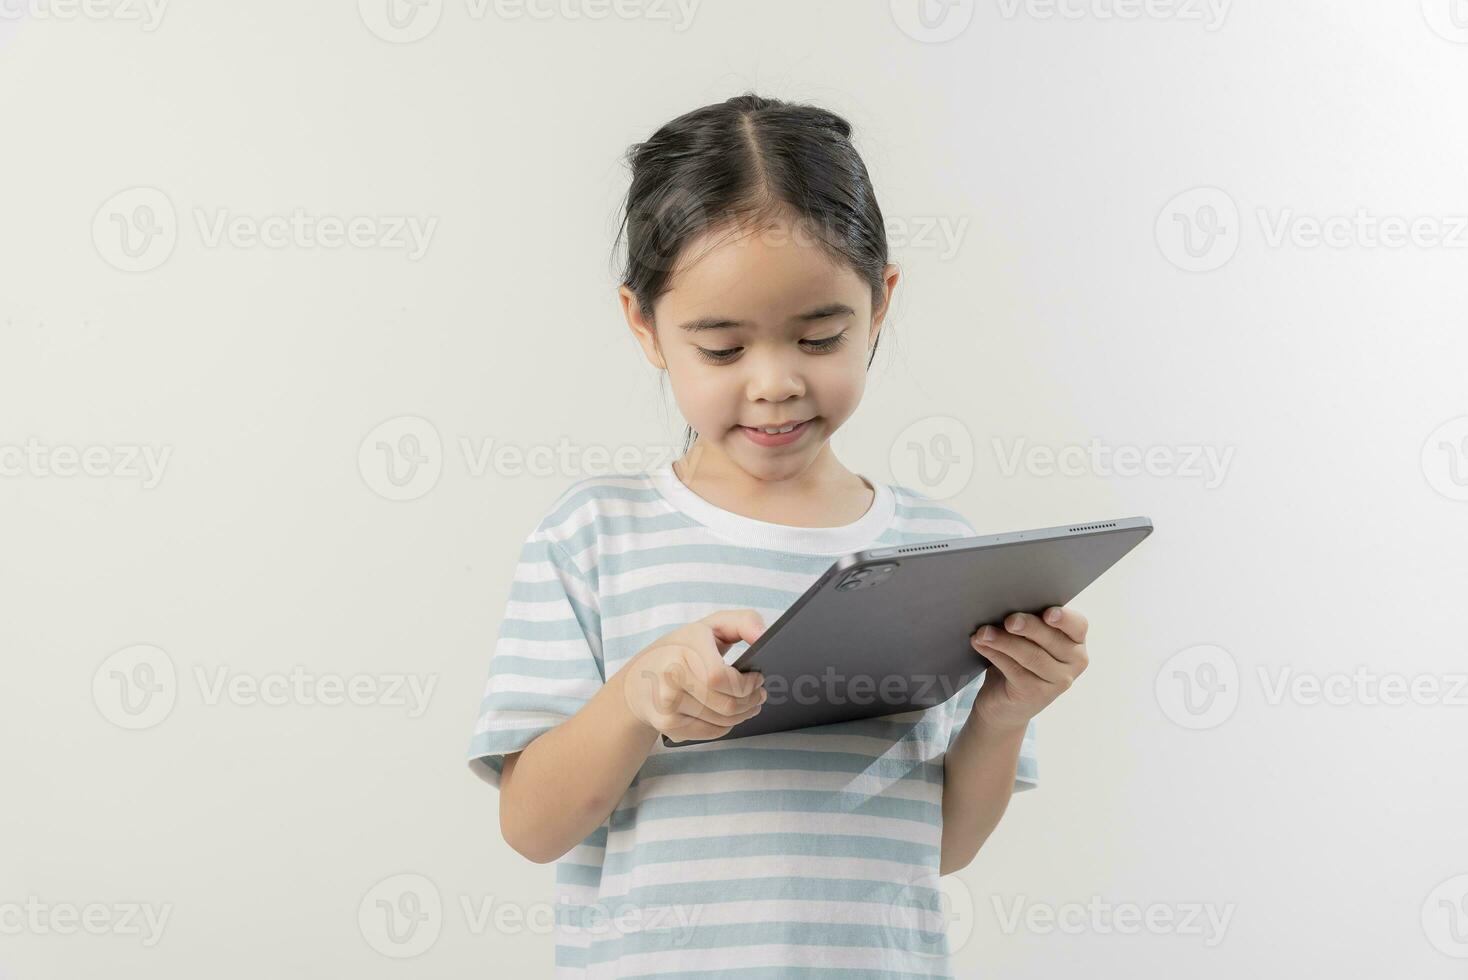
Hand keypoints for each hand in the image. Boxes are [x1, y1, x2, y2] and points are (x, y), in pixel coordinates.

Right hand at [620, 609, 767, 742]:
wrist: (637, 680)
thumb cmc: (682, 650)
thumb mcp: (710, 626)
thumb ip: (744, 621)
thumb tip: (764, 635)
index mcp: (685, 647)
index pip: (720, 678)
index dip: (746, 684)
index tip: (757, 678)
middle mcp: (671, 676)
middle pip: (727, 704)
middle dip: (751, 701)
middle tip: (759, 695)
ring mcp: (667, 703)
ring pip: (722, 721)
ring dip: (743, 715)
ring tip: (749, 704)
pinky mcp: (667, 724)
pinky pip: (711, 732)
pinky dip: (726, 726)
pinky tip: (729, 715)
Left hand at [968, 605, 1089, 732]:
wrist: (1005, 703)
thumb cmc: (1019, 661)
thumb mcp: (1027, 640)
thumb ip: (1026, 625)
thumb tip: (1006, 609)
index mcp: (1075, 641)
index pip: (1078, 625)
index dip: (1064, 618)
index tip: (1047, 613)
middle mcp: (1073, 662)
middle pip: (1052, 639)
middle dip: (1028, 627)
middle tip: (1008, 620)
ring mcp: (1058, 681)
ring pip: (1032, 656)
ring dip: (1004, 641)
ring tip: (983, 633)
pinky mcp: (1037, 694)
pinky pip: (1015, 670)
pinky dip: (995, 654)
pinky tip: (980, 644)